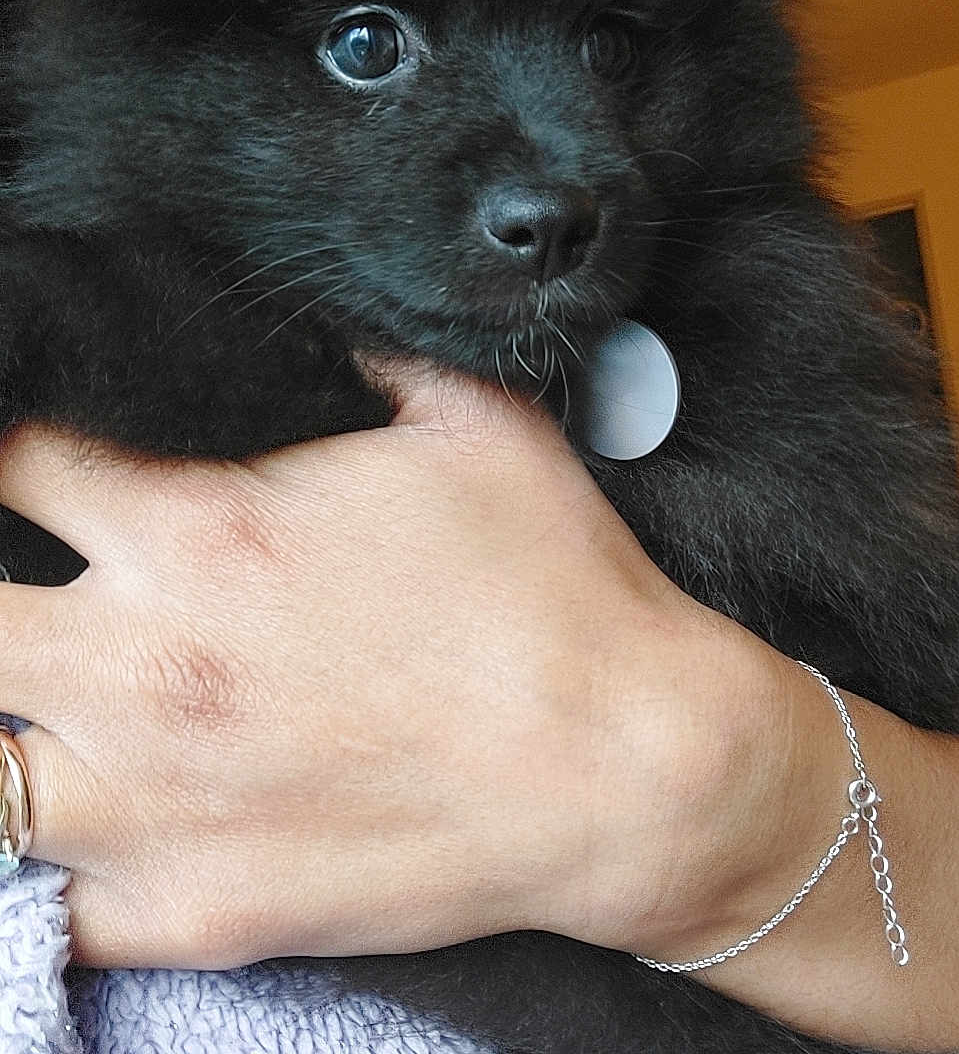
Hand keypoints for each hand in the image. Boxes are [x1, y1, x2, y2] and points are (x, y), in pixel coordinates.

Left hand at [0, 368, 803, 968]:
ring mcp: (156, 808)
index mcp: (205, 534)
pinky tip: (114, 826)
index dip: (14, 448)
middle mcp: (149, 669)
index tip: (38, 462)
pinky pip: (52, 909)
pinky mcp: (196, 912)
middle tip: (41, 593)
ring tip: (72, 710)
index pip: (13, 460)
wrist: (627, 772)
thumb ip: (371, 356)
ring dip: (14, 733)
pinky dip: (58, 868)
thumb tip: (323, 315)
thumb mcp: (480, 424)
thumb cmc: (559, 591)